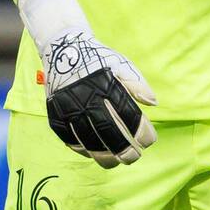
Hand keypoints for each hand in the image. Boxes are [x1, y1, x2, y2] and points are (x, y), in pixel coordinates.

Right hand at [40, 29, 157, 167]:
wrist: (62, 47)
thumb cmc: (96, 58)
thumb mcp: (120, 64)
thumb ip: (137, 83)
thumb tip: (153, 103)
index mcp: (106, 85)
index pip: (128, 115)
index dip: (141, 132)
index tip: (149, 141)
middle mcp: (86, 98)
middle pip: (108, 132)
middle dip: (125, 150)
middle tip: (134, 157)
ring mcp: (68, 108)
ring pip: (88, 141)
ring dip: (104, 155)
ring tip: (115, 161)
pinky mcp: (56, 114)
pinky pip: (69, 139)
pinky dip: (83, 149)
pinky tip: (93, 153)